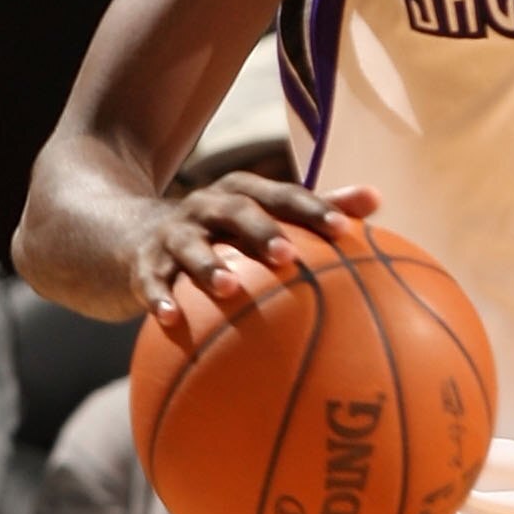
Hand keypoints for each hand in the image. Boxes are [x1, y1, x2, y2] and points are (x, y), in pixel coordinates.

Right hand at [134, 172, 379, 332]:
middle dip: (263, 231)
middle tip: (289, 256)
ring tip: (230, 288)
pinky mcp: (144, 262)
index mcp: (244, 194)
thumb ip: (315, 210)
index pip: (284, 196)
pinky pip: (151, 280)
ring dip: (209, 265)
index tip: (344, 229)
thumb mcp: (263, 216)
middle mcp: (208, 206)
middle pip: (237, 211)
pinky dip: (159, 298)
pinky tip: (171, 319)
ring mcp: (175, 233)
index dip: (313, 209)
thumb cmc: (224, 233)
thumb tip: (377, 198)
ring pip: (191, 245)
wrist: (136, 235)